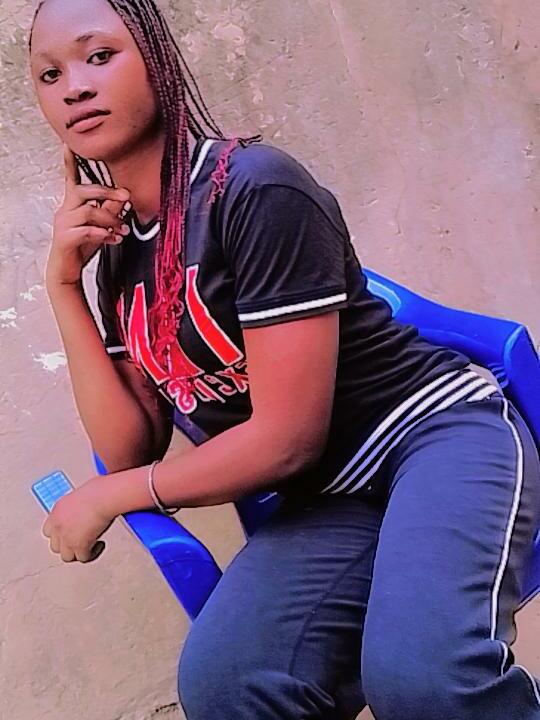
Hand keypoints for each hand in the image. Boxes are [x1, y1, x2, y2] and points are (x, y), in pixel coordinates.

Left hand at [42, 475, 116, 563]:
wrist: (104, 497)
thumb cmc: (98, 490)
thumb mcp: (81, 496)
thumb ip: (77, 507)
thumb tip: (84, 511)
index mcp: (57, 511)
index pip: (49, 530)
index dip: (61, 534)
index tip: (71, 532)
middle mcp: (58, 525)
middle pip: (55, 546)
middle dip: (68, 545)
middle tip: (81, 540)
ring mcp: (67, 537)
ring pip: (67, 556)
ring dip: (78, 553)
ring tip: (90, 546)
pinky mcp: (79, 546)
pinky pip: (83, 558)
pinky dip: (92, 554)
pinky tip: (99, 545)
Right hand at [45, 144, 131, 287]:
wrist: (66, 272)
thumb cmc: (80, 248)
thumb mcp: (99, 226)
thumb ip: (109, 211)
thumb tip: (123, 198)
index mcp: (72, 205)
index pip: (71, 179)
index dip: (70, 162)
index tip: (69, 145)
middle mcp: (65, 211)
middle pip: (84, 191)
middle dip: (108, 192)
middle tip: (127, 197)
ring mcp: (63, 224)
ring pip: (89, 211)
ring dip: (110, 218)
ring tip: (123, 230)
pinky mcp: (65, 239)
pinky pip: (86, 230)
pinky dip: (103, 234)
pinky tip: (112, 239)